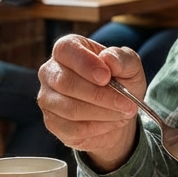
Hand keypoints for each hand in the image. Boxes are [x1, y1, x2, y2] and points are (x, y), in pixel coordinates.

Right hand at [37, 35, 144, 171]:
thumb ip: (123, 59)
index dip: (85, 63)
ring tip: (124, 113)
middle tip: (127, 103)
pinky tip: (111, 122)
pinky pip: (72, 128)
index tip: (106, 76)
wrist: (117, 112)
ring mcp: (47, 98)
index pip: (66, 50)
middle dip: (100, 95)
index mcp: (68, 48)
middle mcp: (51, 71)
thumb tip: (108, 59)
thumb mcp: (130, 67)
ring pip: (70, 108)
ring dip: (103, 113)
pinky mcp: (52, 122)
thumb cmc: (121, 82)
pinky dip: (98, 127)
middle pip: (66, 82)